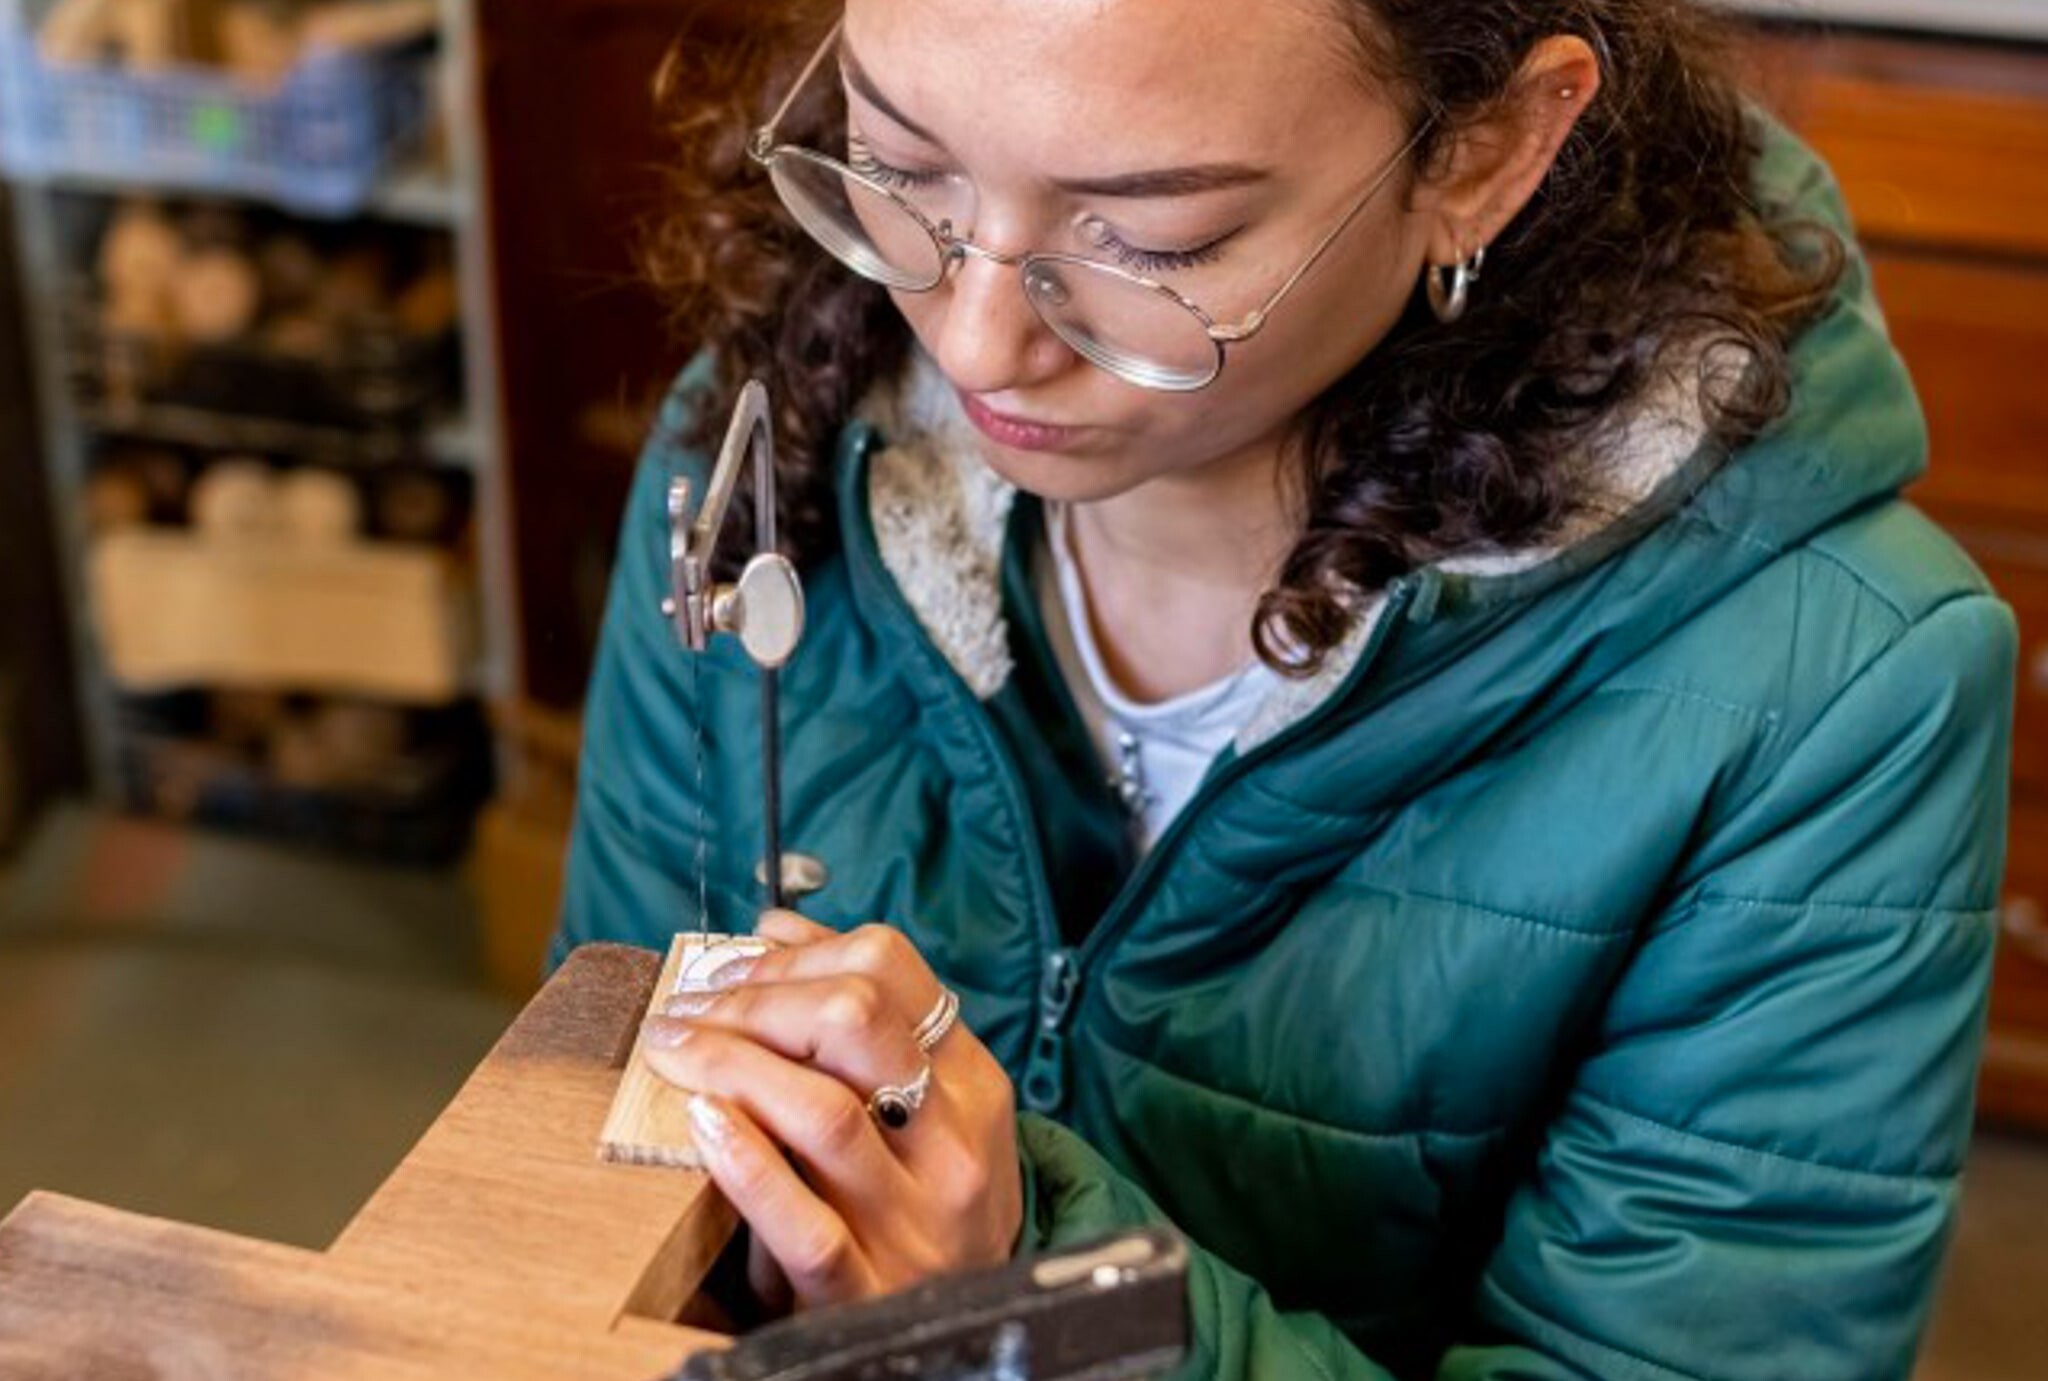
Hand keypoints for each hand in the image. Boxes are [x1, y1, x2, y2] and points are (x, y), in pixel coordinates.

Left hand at [640, 911, 1022, 1311]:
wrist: (957, 1326)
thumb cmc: (922, 1199)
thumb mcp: (922, 1105)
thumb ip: (861, 1017)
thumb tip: (773, 927)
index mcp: (972, 1083)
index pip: (890, 969)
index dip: (795, 953)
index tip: (730, 967)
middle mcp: (953, 1144)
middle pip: (855, 1021)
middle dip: (753, 999)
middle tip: (689, 1011)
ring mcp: (912, 1221)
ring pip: (822, 1112)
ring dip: (729, 1063)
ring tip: (674, 1051)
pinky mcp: (863, 1289)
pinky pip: (802, 1225)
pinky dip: (745, 1165)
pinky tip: (703, 1123)